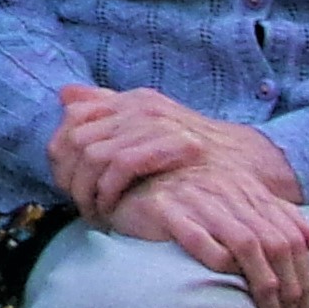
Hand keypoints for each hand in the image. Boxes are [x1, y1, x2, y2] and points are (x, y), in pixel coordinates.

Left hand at [53, 84, 297, 225]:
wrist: (246, 166)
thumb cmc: (197, 158)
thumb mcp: (154, 128)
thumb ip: (110, 110)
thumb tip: (65, 95)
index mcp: (135, 100)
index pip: (75, 117)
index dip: (62, 154)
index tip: (65, 181)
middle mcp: (141, 106)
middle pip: (78, 137)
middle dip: (70, 177)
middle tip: (77, 204)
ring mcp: (156, 123)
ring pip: (94, 154)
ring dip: (87, 191)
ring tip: (94, 213)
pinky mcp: (170, 144)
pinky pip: (119, 166)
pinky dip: (108, 192)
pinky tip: (112, 212)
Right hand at [108, 162, 308, 307]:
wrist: (132, 177)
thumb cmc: (191, 196)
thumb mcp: (240, 200)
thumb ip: (279, 217)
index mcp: (248, 190)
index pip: (289, 235)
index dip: (302, 274)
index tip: (304, 307)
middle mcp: (227, 192)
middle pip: (273, 241)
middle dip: (288, 285)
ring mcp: (197, 200)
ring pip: (245, 243)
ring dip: (262, 281)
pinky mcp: (166, 210)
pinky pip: (199, 238)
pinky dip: (219, 260)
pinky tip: (227, 279)